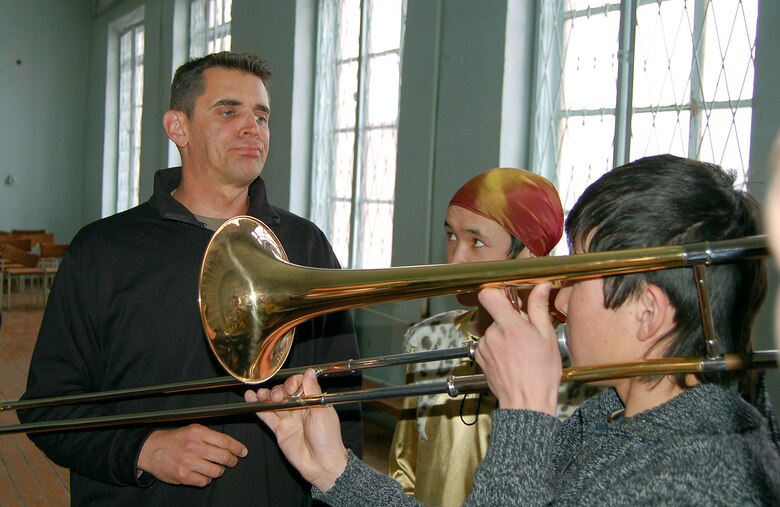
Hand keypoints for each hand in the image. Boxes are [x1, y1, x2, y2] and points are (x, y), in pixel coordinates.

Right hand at [137, 424, 247, 486]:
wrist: (150, 450)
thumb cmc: (173, 439)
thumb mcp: (191, 430)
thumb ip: (209, 436)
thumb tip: (230, 445)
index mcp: (197, 432)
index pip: (225, 441)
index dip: (237, 448)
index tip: (243, 452)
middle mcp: (194, 446)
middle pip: (224, 457)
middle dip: (232, 461)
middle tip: (232, 461)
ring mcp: (188, 462)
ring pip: (217, 471)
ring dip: (219, 470)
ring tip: (216, 467)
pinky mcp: (184, 476)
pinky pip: (205, 481)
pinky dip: (207, 478)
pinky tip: (203, 473)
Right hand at [245, 369, 347, 491]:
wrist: (321, 464)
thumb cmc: (328, 438)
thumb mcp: (322, 411)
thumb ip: (313, 391)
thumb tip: (310, 371)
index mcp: (312, 401)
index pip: (299, 385)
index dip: (292, 383)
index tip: (290, 387)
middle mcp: (300, 408)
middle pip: (284, 392)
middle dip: (278, 391)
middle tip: (277, 397)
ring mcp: (289, 418)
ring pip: (274, 403)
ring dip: (265, 396)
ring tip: (258, 394)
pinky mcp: (279, 430)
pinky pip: (267, 416)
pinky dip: (258, 408)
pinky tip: (250, 398)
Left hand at [475, 283, 560, 414]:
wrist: (527, 403)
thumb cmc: (540, 374)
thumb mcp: (547, 337)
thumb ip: (539, 309)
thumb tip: (540, 287)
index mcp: (509, 326)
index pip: (489, 295)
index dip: (497, 291)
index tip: (508, 295)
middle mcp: (492, 334)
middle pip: (496, 315)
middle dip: (511, 320)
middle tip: (528, 334)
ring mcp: (484, 347)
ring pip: (494, 330)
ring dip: (505, 335)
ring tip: (521, 351)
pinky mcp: (480, 358)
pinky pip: (489, 344)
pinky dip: (499, 348)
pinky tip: (512, 359)